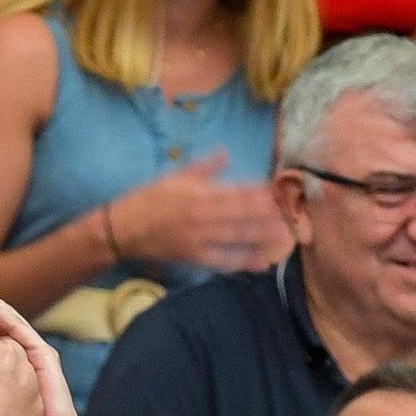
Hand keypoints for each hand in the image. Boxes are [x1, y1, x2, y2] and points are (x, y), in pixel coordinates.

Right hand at [113, 153, 293, 273]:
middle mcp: (202, 217)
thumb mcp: (174, 177)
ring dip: (263, 237)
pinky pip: (224, 261)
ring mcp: (200, 239)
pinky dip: (243, 263)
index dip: (259, 191)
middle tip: (292, 213)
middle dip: (268, 214)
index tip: (278, 190)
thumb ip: (204, 168)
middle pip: (242, 215)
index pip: (235, 192)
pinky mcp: (195, 258)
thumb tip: (227, 152)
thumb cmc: (148, 199)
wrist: (123, 230)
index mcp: (198, 194)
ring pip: (238, 238)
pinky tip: (262, 263)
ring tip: (286, 236)